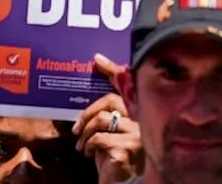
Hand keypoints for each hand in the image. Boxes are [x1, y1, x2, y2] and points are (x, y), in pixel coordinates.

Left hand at [73, 55, 141, 183]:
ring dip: (85, 134)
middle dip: (88, 112)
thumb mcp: (110, 137)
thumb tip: (88, 109)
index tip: (98, 59)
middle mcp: (144, 121)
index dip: (113, 71)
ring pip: (102, 120)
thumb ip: (107, 121)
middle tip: (77, 129)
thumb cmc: (116, 162)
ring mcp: (137, 133)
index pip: (128, 87)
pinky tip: (90, 155)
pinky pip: (99, 138)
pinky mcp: (127, 147)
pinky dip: (89, 146)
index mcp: (140, 114)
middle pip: (112, 100)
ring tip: (83, 146)